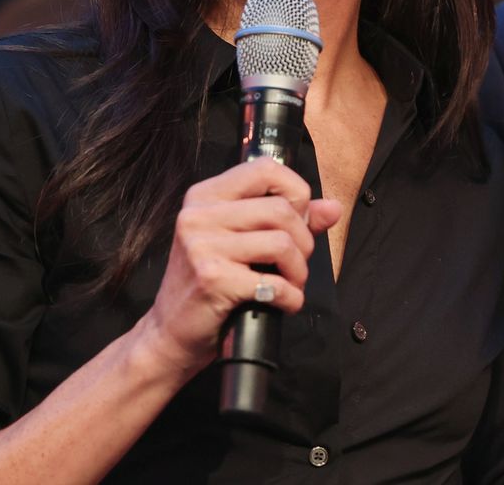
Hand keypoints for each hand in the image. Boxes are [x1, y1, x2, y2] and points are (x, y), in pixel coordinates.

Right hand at [133, 158, 342, 379]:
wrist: (171, 333)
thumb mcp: (243, 243)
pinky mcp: (212, 278)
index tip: (298, 220)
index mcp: (205, 196)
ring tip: (289, 286)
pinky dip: (290, 298)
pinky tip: (282, 304)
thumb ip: (289, 221)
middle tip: (295, 266)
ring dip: (299, 272)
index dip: (295, 192)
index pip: (265, 169)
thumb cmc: (209, 284)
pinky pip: (275, 283)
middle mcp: (198, 215)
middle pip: (281, 209)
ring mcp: (202, 245)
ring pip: (282, 244)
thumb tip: (332, 207)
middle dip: (304, 242)